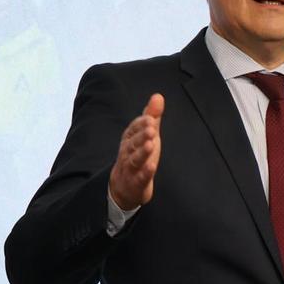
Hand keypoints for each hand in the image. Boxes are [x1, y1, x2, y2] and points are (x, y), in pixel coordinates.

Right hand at [108, 94, 163, 209]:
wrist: (125, 187)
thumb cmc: (138, 155)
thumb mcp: (146, 135)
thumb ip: (152, 117)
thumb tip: (158, 96)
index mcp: (130, 139)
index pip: (133, 129)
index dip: (141, 124)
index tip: (151, 118)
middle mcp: (128, 152)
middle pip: (134, 143)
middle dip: (142, 135)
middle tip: (152, 128)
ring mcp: (131, 168)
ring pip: (135, 159)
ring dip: (143, 152)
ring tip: (151, 145)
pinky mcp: (136, 183)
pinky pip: (140, 177)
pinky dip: (145, 172)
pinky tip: (152, 166)